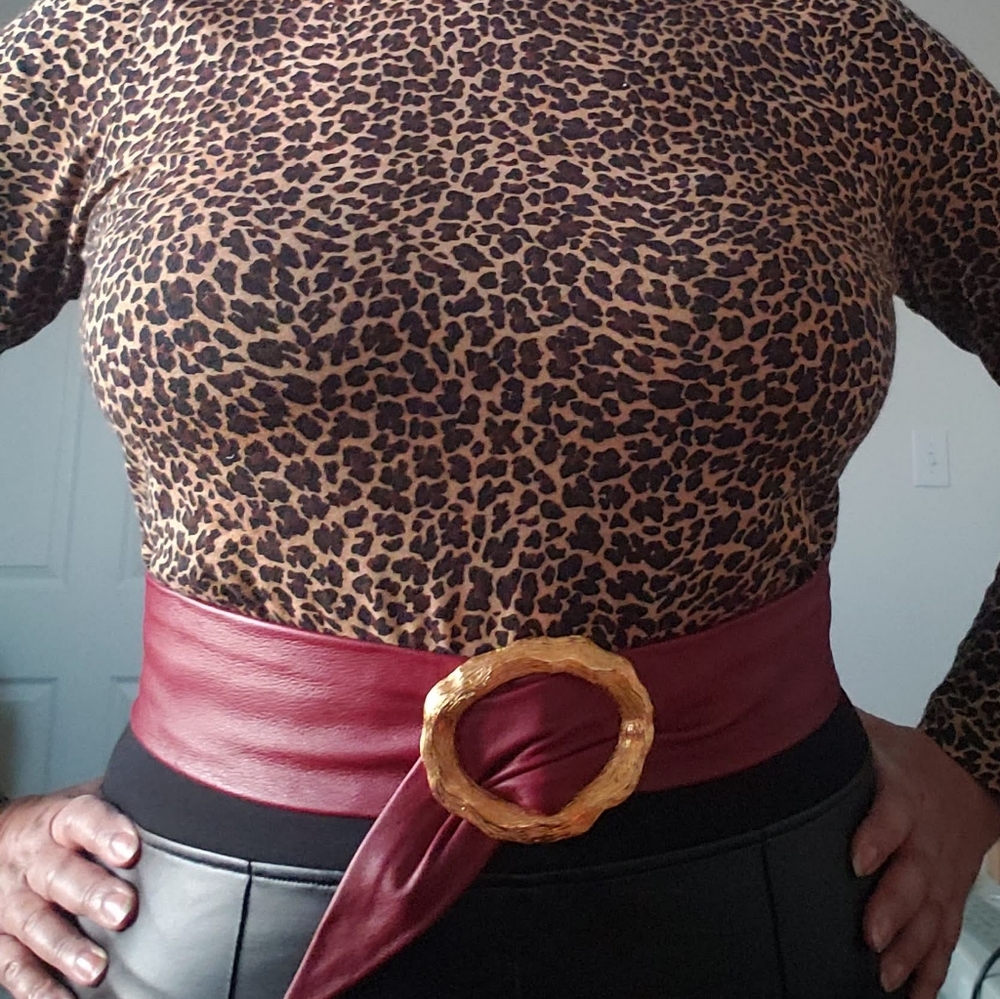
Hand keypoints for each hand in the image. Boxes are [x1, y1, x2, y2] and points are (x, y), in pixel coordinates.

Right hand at [0, 781, 138, 998]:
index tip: (131, 848)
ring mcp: (11, 901)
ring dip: (64, 948)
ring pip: (34, 923)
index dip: (104, 832)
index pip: (81, 819)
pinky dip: (36, 988)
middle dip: (90, 893)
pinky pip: (12, 966)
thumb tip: (189, 799)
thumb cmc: (64, 825)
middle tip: (124, 911)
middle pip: (57, 874)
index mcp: (58, 820)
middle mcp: (33, 860)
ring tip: (96, 969)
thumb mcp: (88, 804)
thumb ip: (129, 804)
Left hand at [852, 710, 999, 996]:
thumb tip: (769, 717)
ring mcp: (940, 874)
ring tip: (885, 977)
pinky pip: (944, 938)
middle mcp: (924, 840)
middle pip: (914, 877)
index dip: (877, 836)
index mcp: (903, 795)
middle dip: (893, 908)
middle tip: (869, 935)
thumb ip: (828, 732)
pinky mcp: (949, 898)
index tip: (856, 859)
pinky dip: (932, 969)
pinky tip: (913, 997)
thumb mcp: (872, 735)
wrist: (971, 776)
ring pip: (931, 916)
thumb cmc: (906, 759)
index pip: (893, 814)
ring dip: (910, 949)